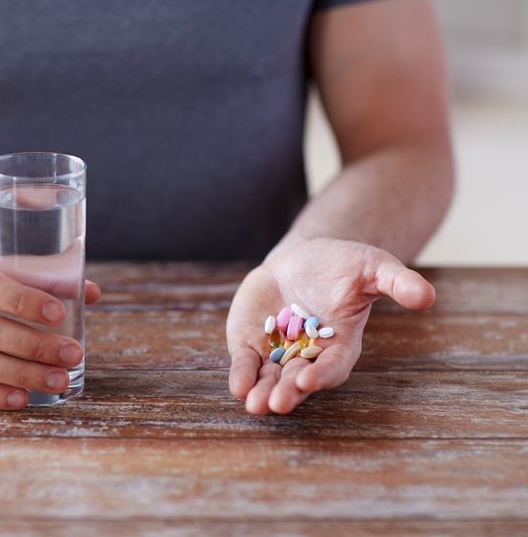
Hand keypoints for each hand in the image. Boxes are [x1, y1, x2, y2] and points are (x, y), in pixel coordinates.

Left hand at [226, 237, 434, 413]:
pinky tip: (237, 387)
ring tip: (255, 405)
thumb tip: (427, 295)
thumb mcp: (373, 266)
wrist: (303, 259)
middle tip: (277, 403)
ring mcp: (278, 352)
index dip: (322, 374)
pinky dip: (242, 375)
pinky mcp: (253, 343)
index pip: (333, 366)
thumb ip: (396, 282)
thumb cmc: (344, 265)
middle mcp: (308, 355)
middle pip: (299, 380)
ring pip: (270, 379)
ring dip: (262, 393)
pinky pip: (247, 363)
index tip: (308, 380)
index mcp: (340, 344)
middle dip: (288, 392)